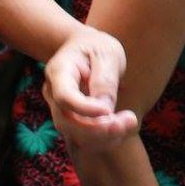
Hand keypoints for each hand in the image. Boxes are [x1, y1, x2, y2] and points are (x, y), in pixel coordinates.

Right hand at [44, 26, 136, 149]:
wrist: (84, 48)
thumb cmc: (97, 47)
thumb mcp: (107, 53)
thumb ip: (105, 79)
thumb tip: (105, 109)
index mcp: (59, 71)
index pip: (64, 96)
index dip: (84, 108)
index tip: (108, 111)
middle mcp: (54, 93)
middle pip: (67, 122)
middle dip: (98, 129)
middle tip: (129, 121)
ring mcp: (60, 109)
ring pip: (75, 135)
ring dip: (105, 136)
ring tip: (130, 122)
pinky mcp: (72, 120)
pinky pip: (84, 137)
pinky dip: (105, 138)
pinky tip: (124, 126)